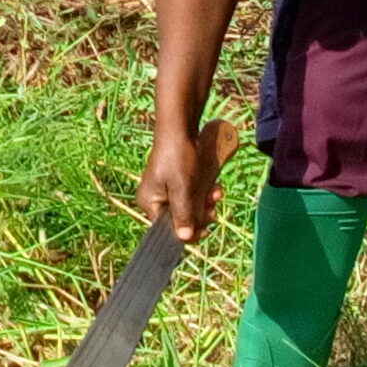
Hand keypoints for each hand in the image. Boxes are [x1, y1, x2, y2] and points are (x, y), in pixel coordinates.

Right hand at [138, 128, 224, 244]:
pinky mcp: (177, 183)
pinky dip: (203, 194)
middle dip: (200, 214)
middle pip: (180, 220)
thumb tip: (184, 238)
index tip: (206, 231)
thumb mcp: (182, 188)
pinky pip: (192, 196)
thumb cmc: (177, 157)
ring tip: (216, 193)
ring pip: (189, 208)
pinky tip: (214, 188)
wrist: (179, 129)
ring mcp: (167, 191)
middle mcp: (156, 200)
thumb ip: (183, 214)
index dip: (188, 232)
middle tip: (213, 208)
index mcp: (150, 203)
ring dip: (205, 203)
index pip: (167, 230)